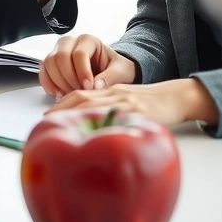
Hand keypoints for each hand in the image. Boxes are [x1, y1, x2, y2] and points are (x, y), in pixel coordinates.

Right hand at [40, 34, 137, 95]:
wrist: (110, 70)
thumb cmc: (116, 68)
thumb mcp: (121, 72)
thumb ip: (110, 78)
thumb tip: (95, 86)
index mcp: (89, 40)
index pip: (79, 53)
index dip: (82, 72)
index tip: (89, 87)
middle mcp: (71, 41)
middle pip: (60, 57)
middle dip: (69, 78)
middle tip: (80, 92)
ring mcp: (58, 50)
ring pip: (49, 63)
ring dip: (58, 82)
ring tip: (71, 94)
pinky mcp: (52, 61)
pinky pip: (43, 70)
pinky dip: (48, 83)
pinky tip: (58, 93)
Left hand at [45, 79, 219, 126]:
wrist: (175, 97)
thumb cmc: (149, 103)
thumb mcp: (125, 102)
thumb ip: (108, 110)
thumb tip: (88, 128)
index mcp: (109, 91)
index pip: (80, 94)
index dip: (62, 103)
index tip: (47, 114)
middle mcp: (113, 93)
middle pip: (82, 97)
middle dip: (62, 108)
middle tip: (46, 120)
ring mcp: (125, 101)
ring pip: (95, 104)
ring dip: (75, 113)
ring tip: (61, 124)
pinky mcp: (138, 110)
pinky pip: (116, 115)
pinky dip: (102, 121)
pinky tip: (92, 130)